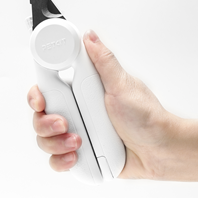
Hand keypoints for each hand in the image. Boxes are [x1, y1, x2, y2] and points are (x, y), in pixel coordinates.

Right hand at [27, 29, 176, 177]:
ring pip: (44, 140)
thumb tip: (90, 36)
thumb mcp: (122, 85)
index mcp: (83, 92)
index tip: (41, 101)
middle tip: (64, 124)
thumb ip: (103, 61)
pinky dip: (61, 161)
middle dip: (46, 123)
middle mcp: (77, 112)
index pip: (48, 89)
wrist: (159, 151)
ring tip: (78, 142)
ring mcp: (77, 134)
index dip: (37, 95)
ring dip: (55, 143)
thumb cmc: (147, 118)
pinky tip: (76, 157)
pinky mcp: (80, 156)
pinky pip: (56, 161)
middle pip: (40, 116)